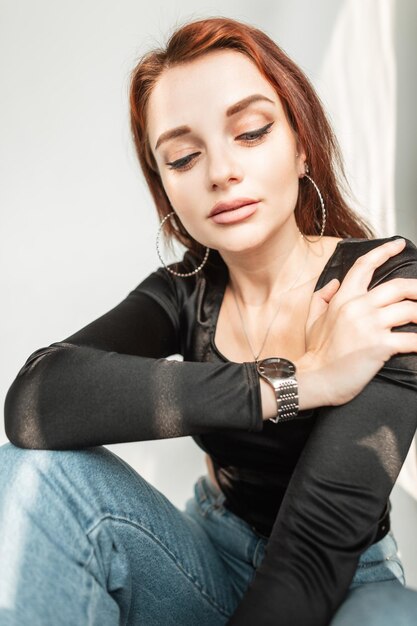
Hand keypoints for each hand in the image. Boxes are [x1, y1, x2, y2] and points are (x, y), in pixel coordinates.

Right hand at [301, 238, 416, 406]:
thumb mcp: (311, 320)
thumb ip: (321, 298)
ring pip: (410, 309)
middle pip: (399, 286)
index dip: (384, 251)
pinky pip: (412, 339)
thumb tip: (334, 282)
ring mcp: (370, 325)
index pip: (365, 266)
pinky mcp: (380, 346)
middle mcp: (358, 307)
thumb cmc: (315, 354)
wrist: (314, 379)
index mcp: (343, 298)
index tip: (398, 244)